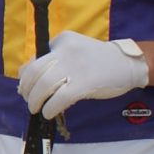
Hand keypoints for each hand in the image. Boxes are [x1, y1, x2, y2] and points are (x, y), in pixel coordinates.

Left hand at [15, 31, 147, 118]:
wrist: (127, 63)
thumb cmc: (99, 60)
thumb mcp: (74, 51)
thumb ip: (55, 61)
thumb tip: (32, 82)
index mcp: (61, 40)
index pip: (33, 59)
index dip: (25, 78)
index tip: (26, 89)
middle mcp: (65, 50)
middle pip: (33, 72)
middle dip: (26, 90)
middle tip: (29, 101)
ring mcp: (74, 66)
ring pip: (43, 85)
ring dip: (35, 101)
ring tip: (37, 109)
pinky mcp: (84, 83)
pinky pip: (58, 99)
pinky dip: (49, 108)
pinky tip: (49, 113)